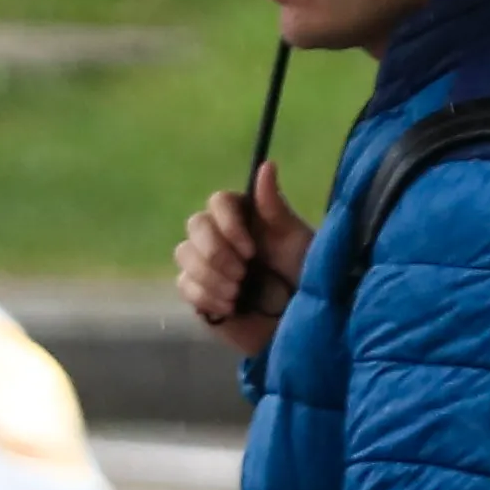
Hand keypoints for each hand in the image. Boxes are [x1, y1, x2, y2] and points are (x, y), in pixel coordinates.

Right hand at [176, 160, 311, 354]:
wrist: (298, 325)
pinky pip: (184, 284)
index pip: (218, 201)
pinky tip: (230, 307)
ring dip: (211, 276)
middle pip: (195, 225)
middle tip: (243, 275)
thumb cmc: (305, 280)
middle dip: (216, 252)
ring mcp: (207, 263)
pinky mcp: (198, 291)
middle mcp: (221, 234)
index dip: (228, 224)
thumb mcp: (297, 242)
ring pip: (184, 254)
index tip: (250, 250)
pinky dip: (206, 296)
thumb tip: (267, 164)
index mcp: (245, 216)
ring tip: (238, 294)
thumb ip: (275, 207)